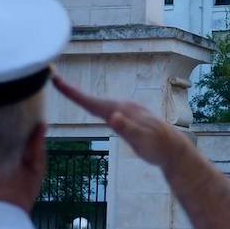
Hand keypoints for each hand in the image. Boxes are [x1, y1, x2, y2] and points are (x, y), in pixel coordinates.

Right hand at [53, 74, 192, 169]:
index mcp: (122, 112)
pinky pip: (107, 108)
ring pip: (99, 102)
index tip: (57, 80)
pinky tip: (91, 105)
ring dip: (83, 96)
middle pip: (93, 99)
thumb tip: (113, 117)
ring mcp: (126, 111)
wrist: (174, 150)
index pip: (93, 102)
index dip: (73, 93)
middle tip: (55, 79)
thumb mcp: (143, 142)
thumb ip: (128, 130)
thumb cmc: (158, 148)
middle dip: (74, 91)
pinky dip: (95, 104)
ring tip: (67, 89)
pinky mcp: (128, 117)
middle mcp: (123, 107)